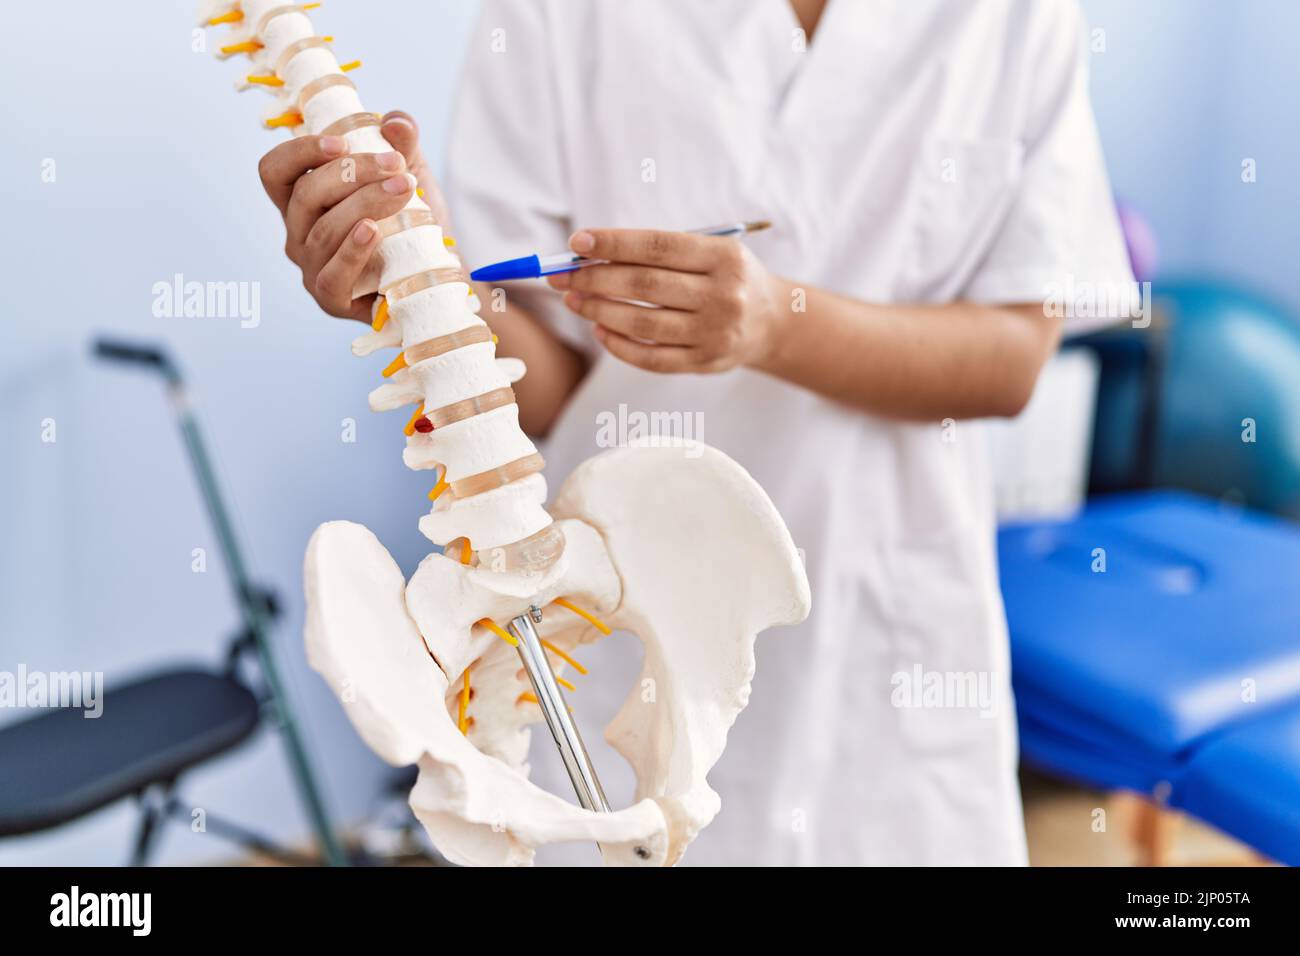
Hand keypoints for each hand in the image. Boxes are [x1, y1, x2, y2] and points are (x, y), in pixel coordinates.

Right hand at [256, 111, 446, 322]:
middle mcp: (298, 234)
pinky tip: (373, 229)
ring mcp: (311, 268)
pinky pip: (332, 275)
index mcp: (303, 201)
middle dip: (351, 173)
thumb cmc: (414, 225)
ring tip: (404, 189)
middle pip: (305, 195)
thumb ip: (403, 146)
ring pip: (324, 230)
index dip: (300, 152)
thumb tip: (395, 121)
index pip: (275, 171)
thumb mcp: (410, 176)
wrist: (437, 276)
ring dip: (366, 203)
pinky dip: (352, 250)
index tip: (342, 143)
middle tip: (396, 165)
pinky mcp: (332, 299)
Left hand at [546, 229, 785, 372]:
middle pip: (645, 285)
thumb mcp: (711, 252)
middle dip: (595, 279)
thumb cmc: (727, 277)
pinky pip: (652, 357)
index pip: (658, 247)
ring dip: (600, 311)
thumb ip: (661, 253)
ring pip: (643, 323)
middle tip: (562, 276)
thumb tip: (591, 254)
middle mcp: (722, 295)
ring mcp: (714, 333)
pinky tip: (600, 330)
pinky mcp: (705, 363)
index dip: (614, 243)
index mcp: (723, 257)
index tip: (577, 242)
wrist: (773, 321)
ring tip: (574, 301)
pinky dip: (619, 345)